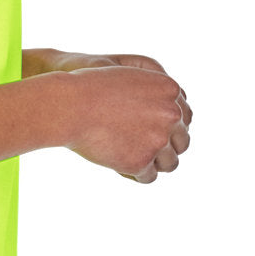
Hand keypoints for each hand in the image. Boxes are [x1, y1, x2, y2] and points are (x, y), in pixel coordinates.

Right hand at [58, 58, 191, 182]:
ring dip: (154, 164)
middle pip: (182, 141)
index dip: (169, 127)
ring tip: (134, 160)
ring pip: (170, 163)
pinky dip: (136, 174)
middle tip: (144, 149)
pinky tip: (121, 167)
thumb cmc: (90, 89)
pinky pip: (148, 177)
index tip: (153, 132)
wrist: (69, 106)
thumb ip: (152, 94)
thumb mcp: (128, 78)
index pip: (185, 117)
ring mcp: (158, 139)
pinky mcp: (141, 161)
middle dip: (166, 147)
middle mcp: (170, 114)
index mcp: (170, 90)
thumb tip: (171, 115)